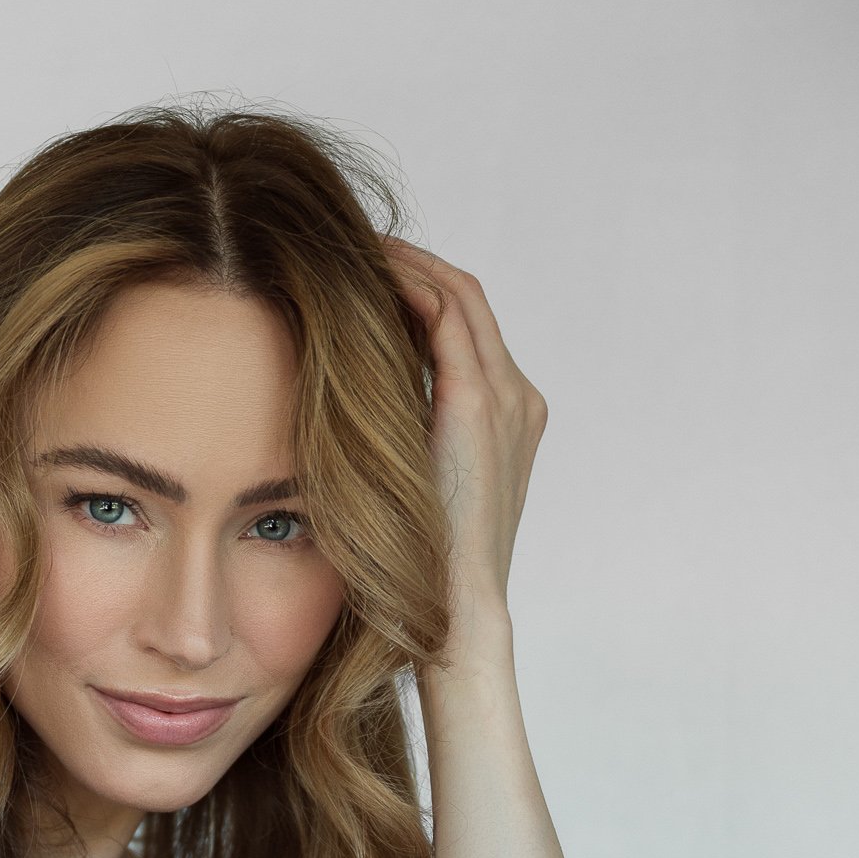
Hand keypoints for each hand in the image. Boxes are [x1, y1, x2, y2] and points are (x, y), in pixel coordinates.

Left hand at [379, 236, 546, 624]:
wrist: (458, 613)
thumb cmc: (423, 572)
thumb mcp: (410, 495)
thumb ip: (396, 450)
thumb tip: (339, 427)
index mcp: (508, 420)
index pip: (464, 329)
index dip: (417, 293)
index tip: (363, 280)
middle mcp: (519, 399)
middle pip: (465, 300)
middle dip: (410, 265)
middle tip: (354, 244)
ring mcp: (507, 397)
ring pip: (457, 295)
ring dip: (405, 263)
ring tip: (352, 246)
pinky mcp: (479, 403)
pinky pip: (445, 314)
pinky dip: (405, 285)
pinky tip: (361, 276)